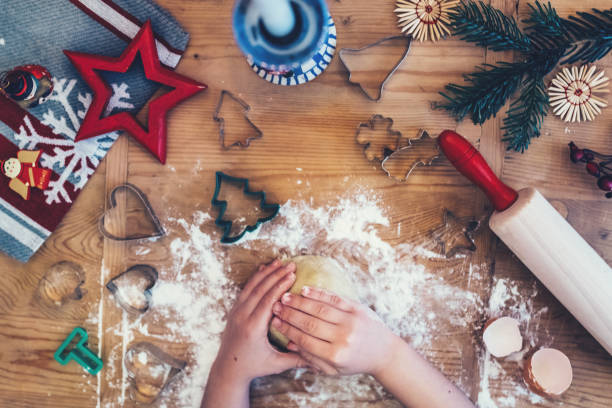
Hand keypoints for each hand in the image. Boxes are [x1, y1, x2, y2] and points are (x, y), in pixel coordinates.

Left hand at [207, 260, 307, 383]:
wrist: (228, 369)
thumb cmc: (254, 366)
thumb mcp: (276, 364)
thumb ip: (297, 359)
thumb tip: (319, 359)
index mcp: (253, 328)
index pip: (268, 300)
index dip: (280, 286)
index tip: (293, 275)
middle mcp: (242, 316)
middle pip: (260, 289)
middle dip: (276, 274)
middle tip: (292, 264)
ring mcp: (236, 312)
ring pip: (251, 286)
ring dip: (266, 272)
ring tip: (280, 262)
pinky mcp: (234, 310)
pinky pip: (246, 289)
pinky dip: (256, 277)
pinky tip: (264, 268)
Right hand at [270, 286, 396, 375]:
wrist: (383, 352)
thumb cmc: (355, 362)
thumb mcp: (333, 368)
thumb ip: (311, 358)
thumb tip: (289, 343)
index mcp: (335, 355)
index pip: (305, 340)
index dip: (288, 330)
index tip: (275, 322)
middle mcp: (343, 337)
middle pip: (310, 323)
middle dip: (290, 314)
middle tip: (275, 306)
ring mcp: (351, 321)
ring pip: (320, 308)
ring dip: (300, 302)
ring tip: (285, 297)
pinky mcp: (357, 308)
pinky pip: (334, 298)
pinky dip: (318, 293)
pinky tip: (305, 290)